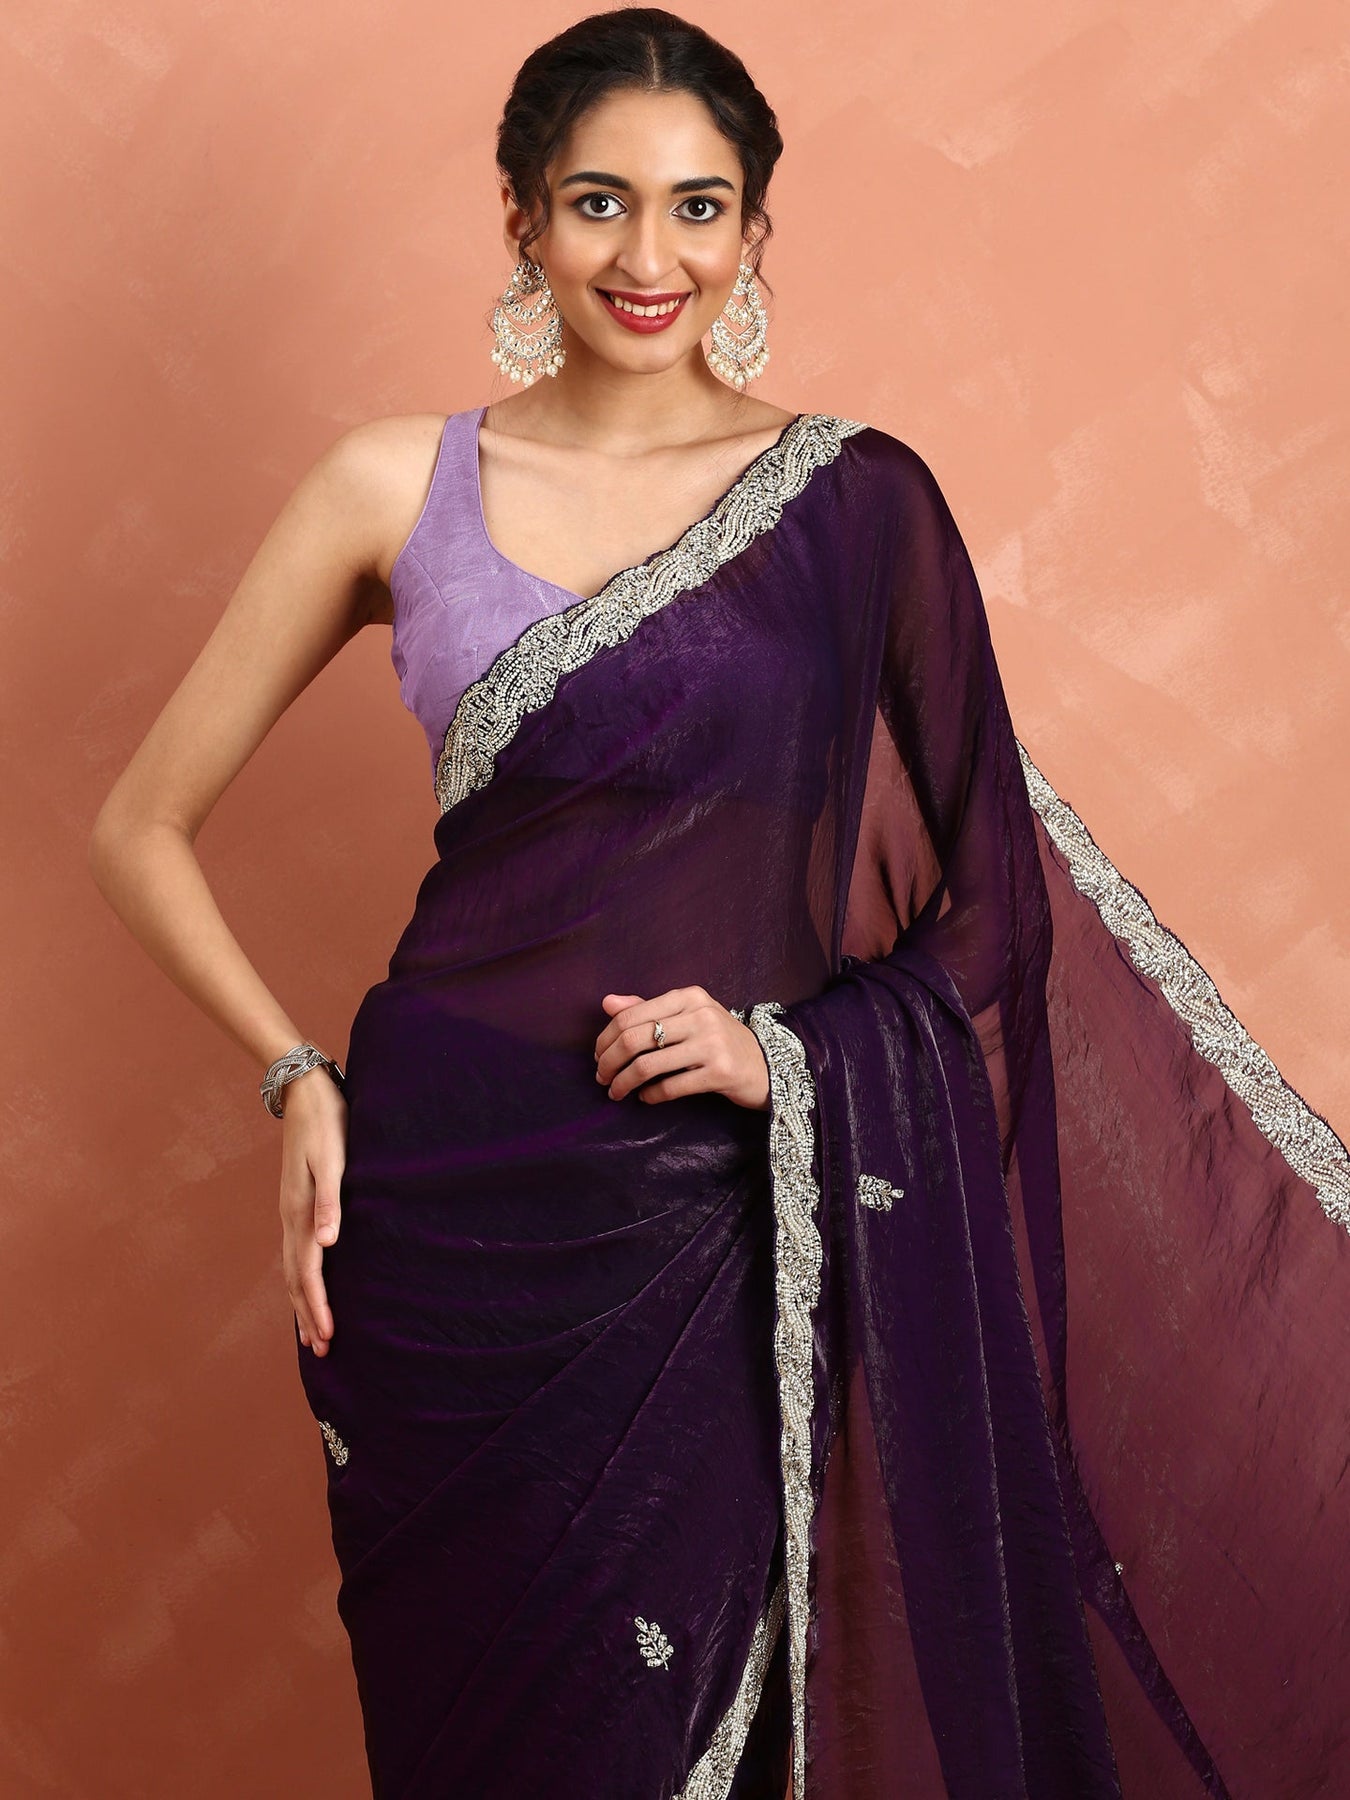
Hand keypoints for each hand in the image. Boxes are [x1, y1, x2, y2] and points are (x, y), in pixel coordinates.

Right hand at [277, 1066, 346, 1355]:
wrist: (307, 1093)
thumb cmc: (327, 1125)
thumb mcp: (332, 1159)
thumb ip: (330, 1201)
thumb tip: (327, 1242)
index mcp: (300, 1213)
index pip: (308, 1272)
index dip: (317, 1307)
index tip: (327, 1338)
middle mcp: (291, 1218)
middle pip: (296, 1279)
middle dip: (308, 1315)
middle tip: (322, 1351)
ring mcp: (291, 1212)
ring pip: (293, 1269)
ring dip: (303, 1302)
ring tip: (311, 1333)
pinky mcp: (298, 1204)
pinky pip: (296, 1253)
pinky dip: (300, 1278)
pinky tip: (308, 1283)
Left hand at [593, 986, 769, 1111]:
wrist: (765, 1065)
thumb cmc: (718, 1040)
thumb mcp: (687, 1016)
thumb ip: (647, 1009)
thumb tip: (607, 1002)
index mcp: (688, 996)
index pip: (630, 1016)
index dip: (606, 1039)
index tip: (599, 1056)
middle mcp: (700, 1015)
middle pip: (634, 1039)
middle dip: (609, 1062)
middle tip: (602, 1078)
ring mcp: (712, 1044)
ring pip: (648, 1065)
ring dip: (624, 1083)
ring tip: (616, 1092)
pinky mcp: (720, 1073)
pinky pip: (671, 1087)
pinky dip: (651, 1096)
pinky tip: (645, 1098)